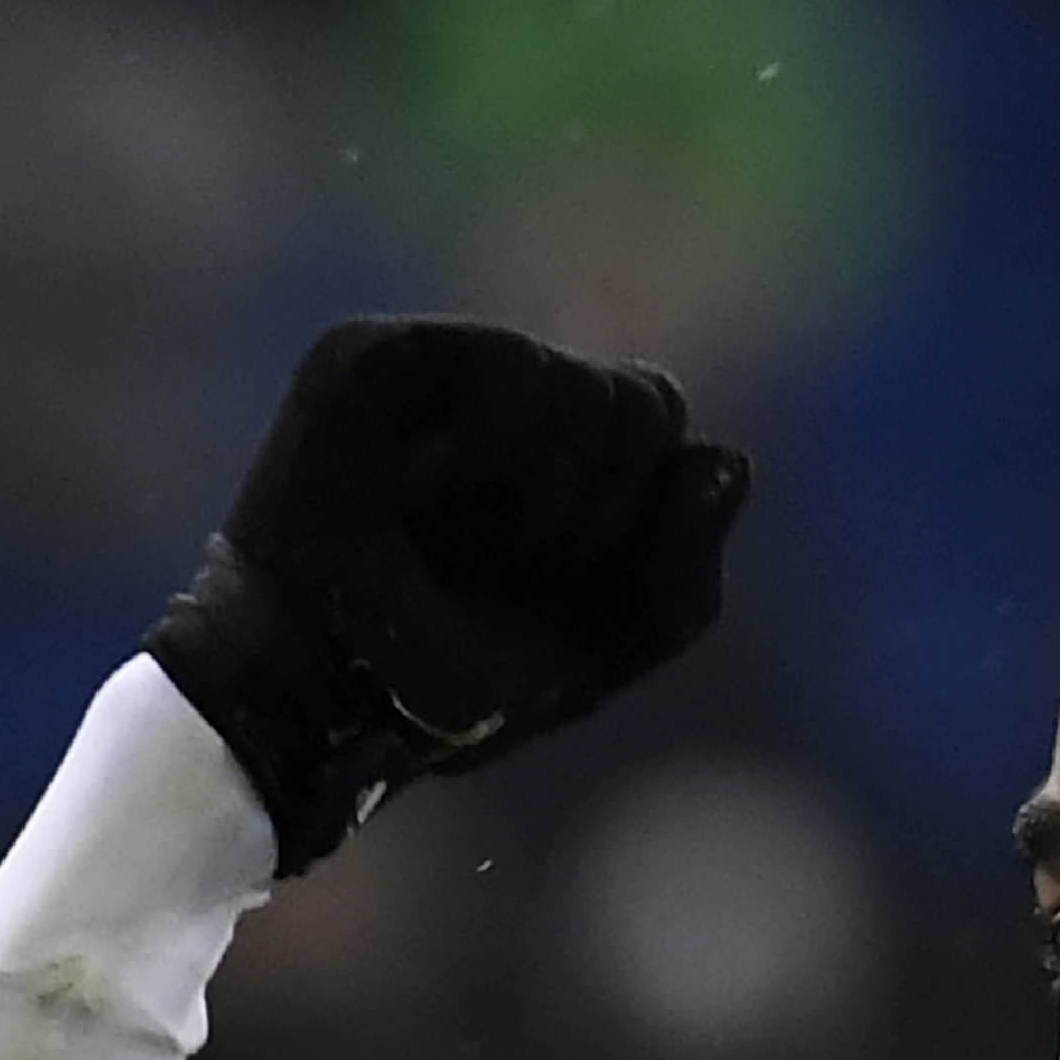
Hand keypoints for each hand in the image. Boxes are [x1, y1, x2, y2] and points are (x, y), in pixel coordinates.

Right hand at [145, 316, 754, 872]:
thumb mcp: (605, 650)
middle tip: (505, 565)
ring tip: (459, 542)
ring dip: (545, 503)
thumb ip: (684, 573)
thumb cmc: (456, 684)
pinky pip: (512, 367)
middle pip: (644, 396)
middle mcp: (500, 393)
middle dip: (601, 514)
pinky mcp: (374, 354)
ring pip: (587, 385)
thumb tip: (726, 456)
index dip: (638, 515)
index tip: (559, 581)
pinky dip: (496, 460)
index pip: (661, 416)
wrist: (334, 704)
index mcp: (556, 447)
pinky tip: (429, 500)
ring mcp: (435, 363)